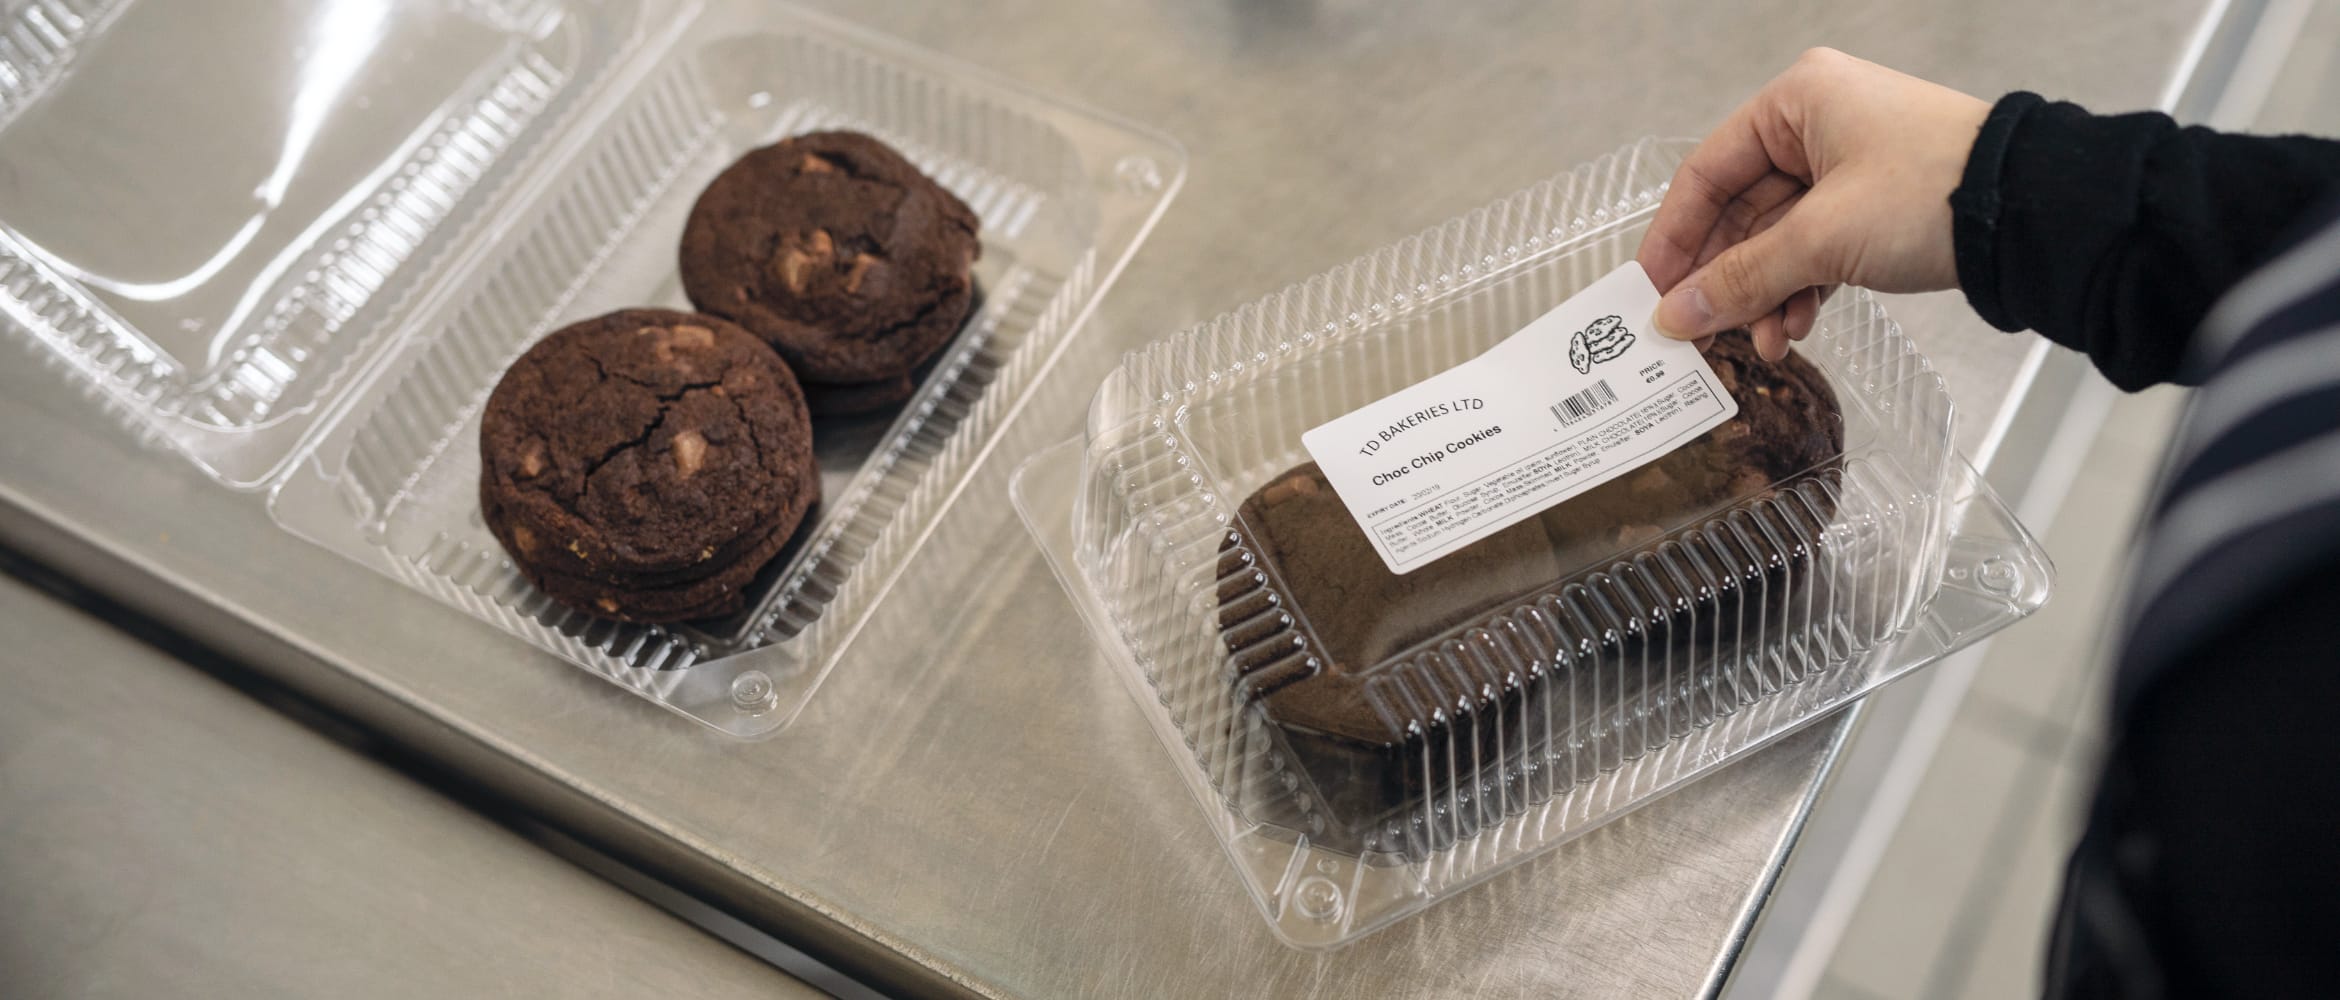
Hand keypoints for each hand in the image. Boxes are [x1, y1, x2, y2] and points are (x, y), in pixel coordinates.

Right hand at [1636, 48, 1988, 359]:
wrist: (2034, 213)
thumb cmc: (1931, 192)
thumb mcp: (1822, 239)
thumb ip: (1742, 279)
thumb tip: (1677, 315)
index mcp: (1797, 102)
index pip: (1707, 173)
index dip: (1674, 237)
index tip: (1651, 290)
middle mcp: (1818, 125)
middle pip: (1741, 211)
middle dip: (1726, 279)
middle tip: (1699, 332)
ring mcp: (1849, 166)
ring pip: (1780, 239)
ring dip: (1766, 295)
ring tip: (1763, 343)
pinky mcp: (1876, 205)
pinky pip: (1816, 250)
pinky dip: (1802, 290)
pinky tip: (1796, 328)